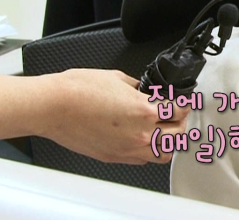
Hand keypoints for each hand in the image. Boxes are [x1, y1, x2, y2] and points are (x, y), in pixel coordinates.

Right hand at [40, 69, 189, 164]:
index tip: (184, 101)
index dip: (185, 103)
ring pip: (164, 154)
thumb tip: (144, 90)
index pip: (180, 110)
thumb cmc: (78, 90)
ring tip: (168, 132)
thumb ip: (138, 87)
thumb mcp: (118, 78)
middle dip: (182, 122)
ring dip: (170, 143)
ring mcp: (128, 149)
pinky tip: (147, 142)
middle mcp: (141, 134)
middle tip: (180, 115)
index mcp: (145, 111)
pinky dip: (149, 152)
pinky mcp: (115, 158)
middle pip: (178, 134)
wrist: (53, 107)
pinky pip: (142, 160)